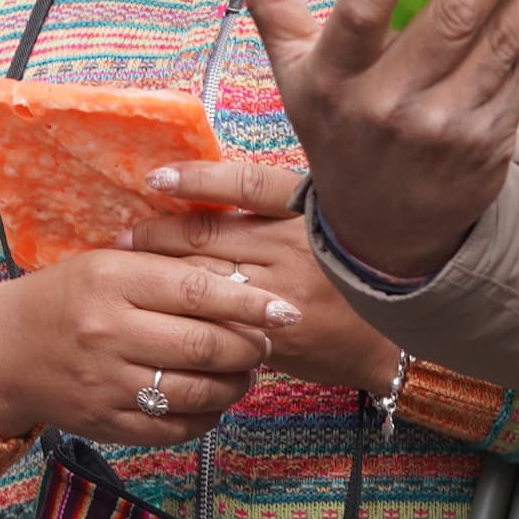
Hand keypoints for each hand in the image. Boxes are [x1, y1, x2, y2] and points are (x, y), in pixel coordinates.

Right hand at [0, 249, 294, 446]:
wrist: (2, 352)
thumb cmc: (66, 299)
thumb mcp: (107, 264)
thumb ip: (167, 268)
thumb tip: (242, 279)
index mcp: (112, 280)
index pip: (197, 292)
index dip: (249, 303)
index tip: (285, 310)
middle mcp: (108, 332)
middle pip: (203, 346)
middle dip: (250, 347)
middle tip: (268, 343)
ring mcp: (105, 382)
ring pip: (195, 392)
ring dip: (235, 385)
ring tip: (245, 372)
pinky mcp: (105, 423)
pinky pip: (173, 428)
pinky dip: (205, 416)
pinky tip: (213, 400)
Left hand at [127, 162, 402, 391]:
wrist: (393, 340)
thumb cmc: (352, 276)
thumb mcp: (327, 225)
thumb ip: (280, 210)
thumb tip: (208, 197)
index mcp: (310, 210)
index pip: (246, 184)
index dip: (198, 178)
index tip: (156, 178)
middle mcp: (296, 246)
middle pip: (209, 234)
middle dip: (159, 234)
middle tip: (125, 235)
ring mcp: (283, 292)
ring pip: (203, 277)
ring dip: (160, 272)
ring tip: (130, 268)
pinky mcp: (274, 334)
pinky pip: (215, 319)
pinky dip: (182, 312)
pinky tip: (158, 308)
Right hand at [237, 0, 518, 284]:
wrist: (384, 229)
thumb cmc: (340, 130)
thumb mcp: (294, 77)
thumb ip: (273, 6)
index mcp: (335, 81)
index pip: (359, 18)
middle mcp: (388, 107)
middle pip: (447, 22)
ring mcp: (444, 127)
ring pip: (497, 46)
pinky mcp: (487, 143)